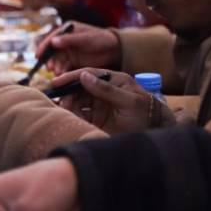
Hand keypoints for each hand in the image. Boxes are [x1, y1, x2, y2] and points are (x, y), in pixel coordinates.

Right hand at [35, 21, 120, 73]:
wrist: (114, 50)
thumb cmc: (101, 39)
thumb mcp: (86, 38)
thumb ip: (69, 40)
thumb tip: (53, 41)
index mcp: (66, 30)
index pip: (51, 38)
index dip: (44, 47)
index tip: (38, 55)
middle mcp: (64, 41)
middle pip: (52, 51)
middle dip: (50, 60)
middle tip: (50, 68)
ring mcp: (68, 52)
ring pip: (57, 60)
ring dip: (56, 67)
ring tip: (58, 73)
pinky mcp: (72, 62)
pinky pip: (63, 67)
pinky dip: (62, 71)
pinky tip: (62, 75)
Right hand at [52, 68, 174, 132]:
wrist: (154, 136)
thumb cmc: (145, 115)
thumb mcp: (129, 101)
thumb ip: (106, 89)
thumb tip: (84, 76)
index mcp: (114, 80)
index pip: (90, 74)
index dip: (72, 77)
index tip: (57, 82)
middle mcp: (104, 90)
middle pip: (80, 87)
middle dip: (68, 93)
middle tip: (60, 102)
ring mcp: (99, 104)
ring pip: (77, 101)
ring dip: (68, 105)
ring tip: (64, 111)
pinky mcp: (96, 119)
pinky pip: (79, 115)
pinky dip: (72, 116)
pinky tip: (68, 118)